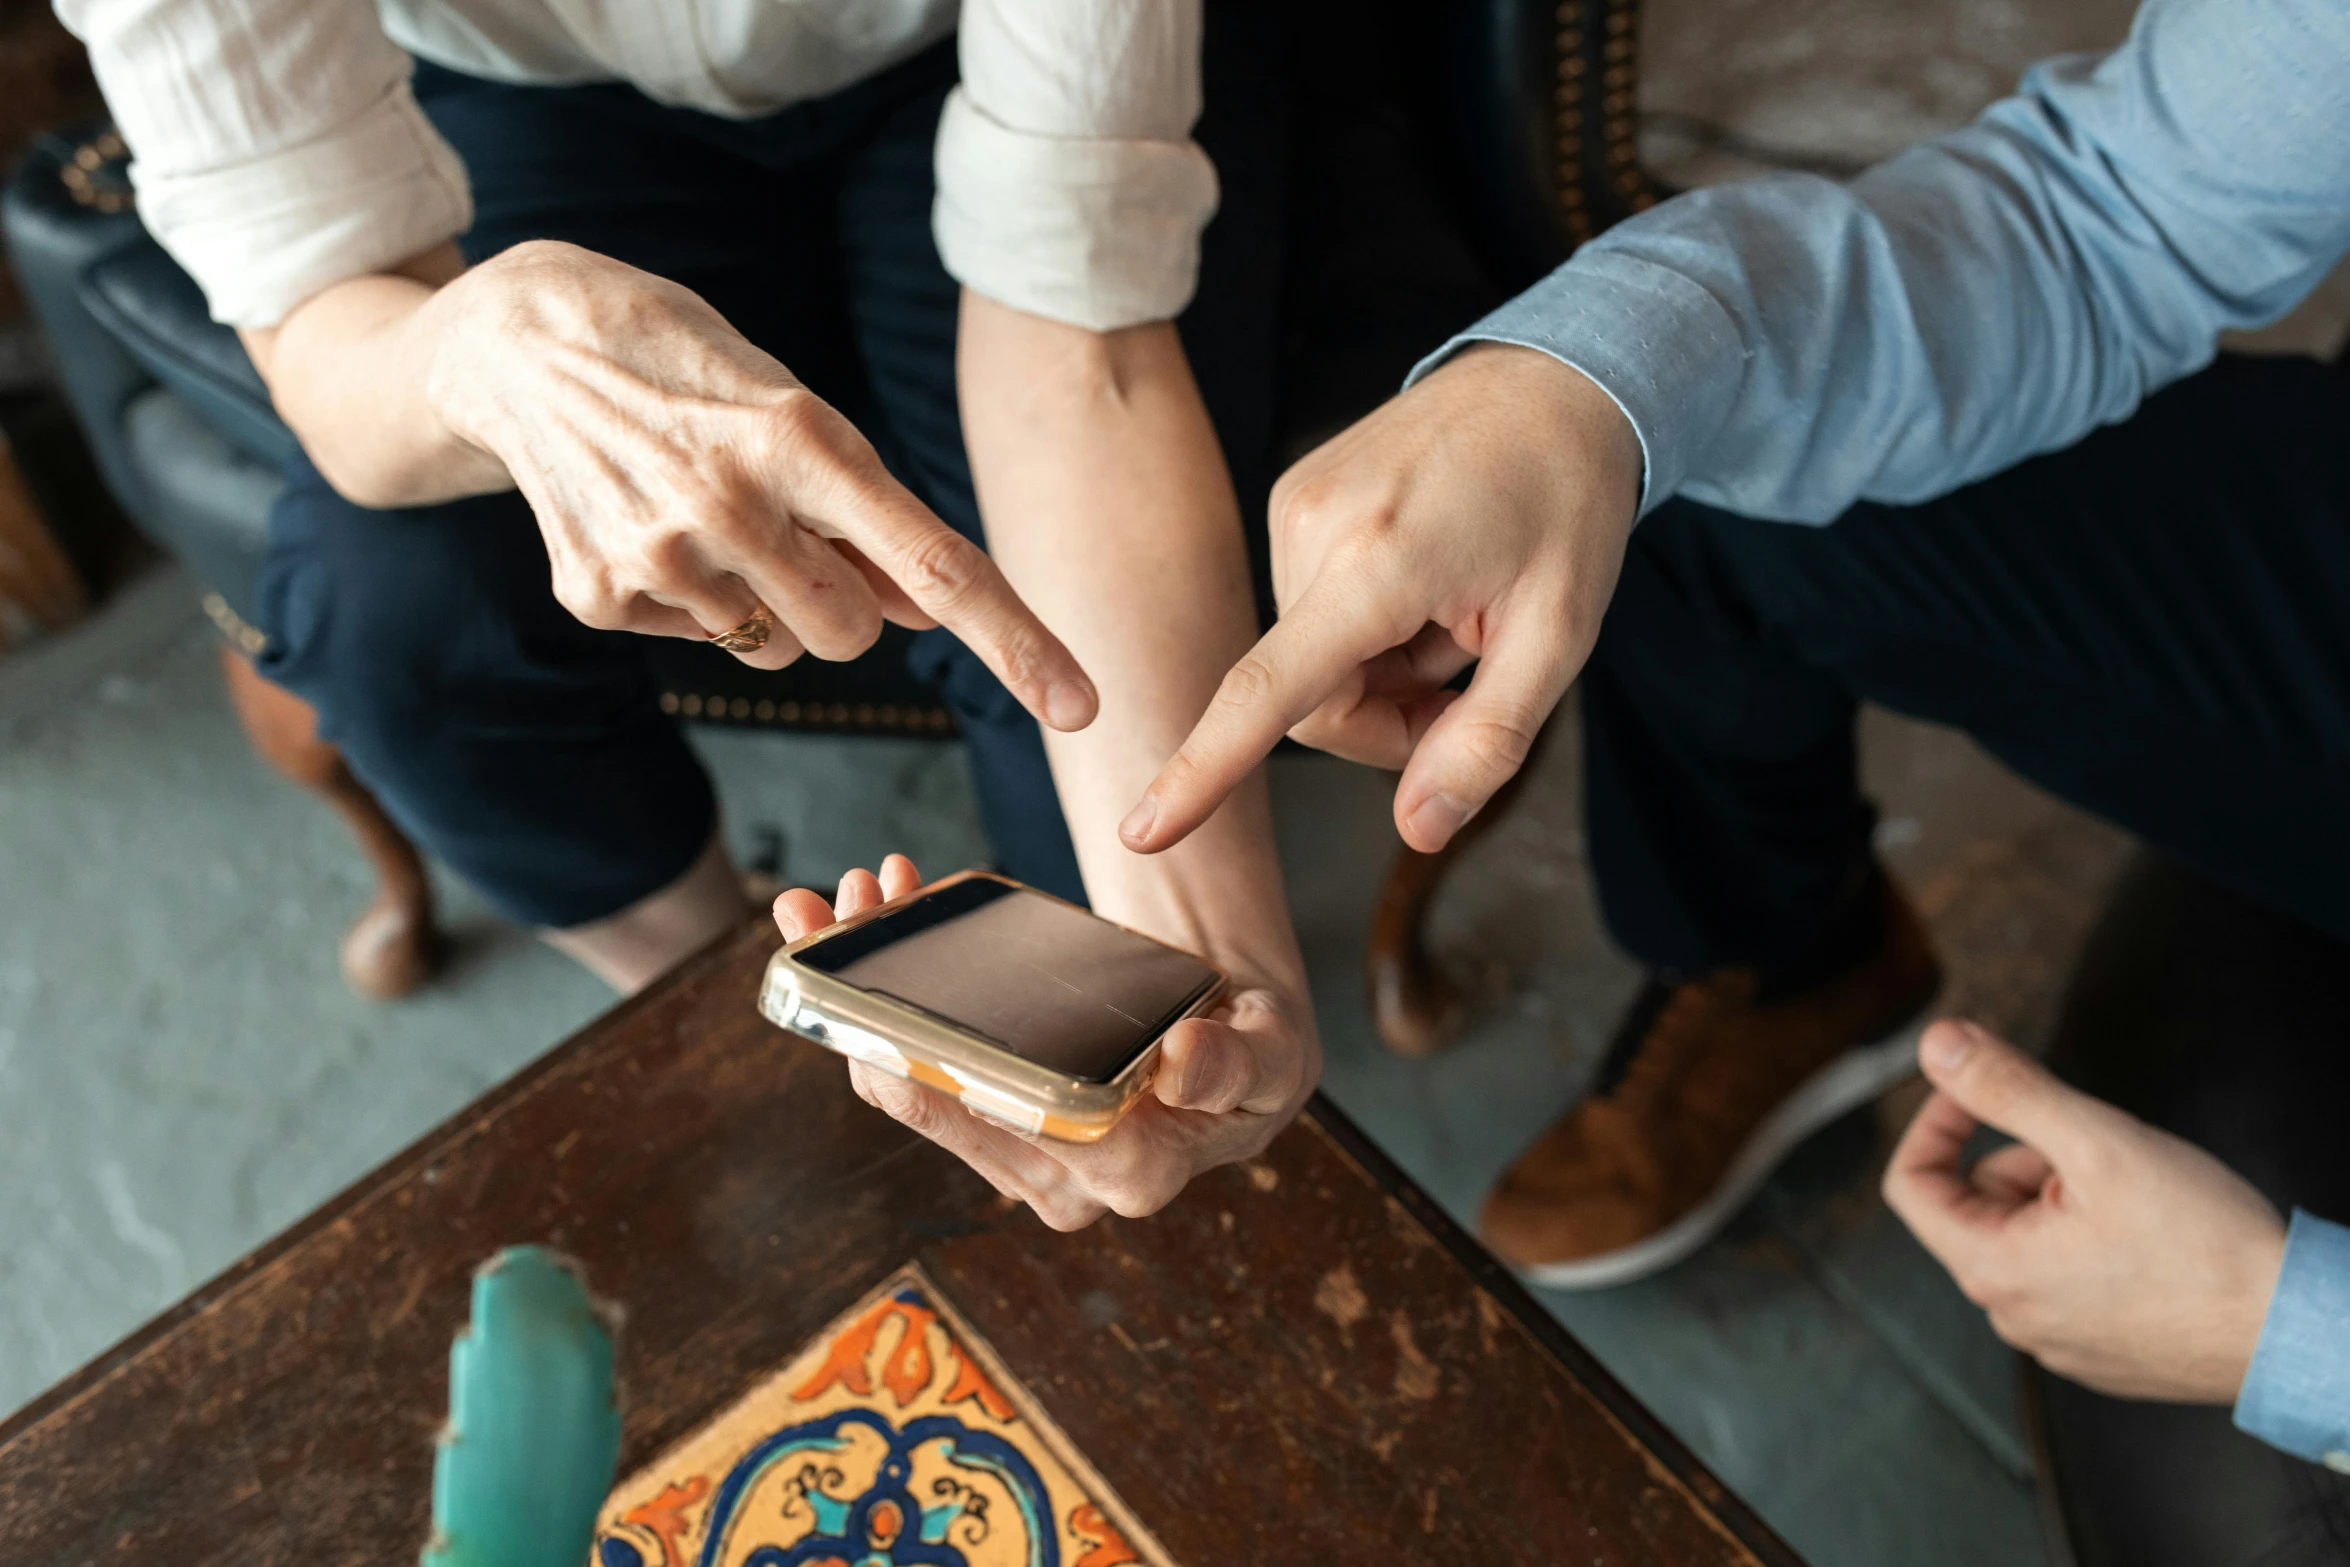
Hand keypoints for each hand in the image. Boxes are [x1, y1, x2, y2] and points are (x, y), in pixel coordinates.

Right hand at [422, 241, 1094, 725]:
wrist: (526, 341)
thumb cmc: (695, 375)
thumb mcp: (794, 413)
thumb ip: (866, 517)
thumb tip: (931, 608)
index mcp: (804, 440)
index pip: (937, 564)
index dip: (1018, 642)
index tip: (1082, 706)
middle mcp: (732, 502)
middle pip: (853, 635)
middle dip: (843, 602)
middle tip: (790, 533)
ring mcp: (660, 556)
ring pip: (780, 649)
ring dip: (768, 602)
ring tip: (710, 517)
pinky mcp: (598, 595)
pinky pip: (700, 643)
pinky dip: (691, 600)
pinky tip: (649, 527)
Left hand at [772, 856, 1319, 1229]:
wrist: (1229, 1043)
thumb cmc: (1255, 1047)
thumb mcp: (1273, 1051)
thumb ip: (1239, 1065)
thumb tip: (1183, 1062)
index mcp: (1135, 1173)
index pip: (1030, 1136)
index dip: (962, 1076)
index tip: (914, 1006)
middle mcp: (1060, 1182)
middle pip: (942, 1105)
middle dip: (876, 1009)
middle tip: (851, 910)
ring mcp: (1013, 1156)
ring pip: (907, 1082)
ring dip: (861, 990)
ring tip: (847, 899)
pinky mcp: (983, 1122)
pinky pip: (908, 1066)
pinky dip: (875, 994)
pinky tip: (863, 920)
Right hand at [1117, 344, 1640, 856]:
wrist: (1552, 380)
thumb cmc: (1566, 503)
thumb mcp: (1558, 637)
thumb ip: (1487, 743)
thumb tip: (1418, 831)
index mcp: (1378, 561)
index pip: (1267, 691)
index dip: (1204, 771)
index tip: (1142, 831)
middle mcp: (1312, 526)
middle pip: (1311, 701)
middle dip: (1387, 721)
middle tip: (1469, 685)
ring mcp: (1292, 504)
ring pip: (1308, 664)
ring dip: (1380, 671)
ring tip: (1453, 614)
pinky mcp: (1291, 497)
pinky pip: (1308, 614)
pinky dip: (1365, 628)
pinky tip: (1424, 585)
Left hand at [1883, 1019, 2287, 1401]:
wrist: (2297, 1332)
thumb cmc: (2207, 1246)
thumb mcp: (2097, 1142)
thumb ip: (2008, 1089)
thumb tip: (1939, 1045)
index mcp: (1992, 1271)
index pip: (1911, 1184)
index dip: (1936, 1122)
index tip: (1978, 1090)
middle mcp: (2014, 1316)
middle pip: (1976, 1205)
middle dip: (2025, 1159)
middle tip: (2096, 1150)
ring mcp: (2058, 1339)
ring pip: (2025, 1236)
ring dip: (2062, 1196)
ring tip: (2138, 1195)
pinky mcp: (2101, 1348)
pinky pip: (2067, 1273)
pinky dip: (2092, 1238)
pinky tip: (2153, 1235)